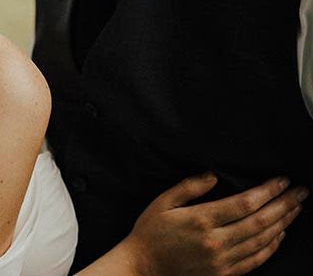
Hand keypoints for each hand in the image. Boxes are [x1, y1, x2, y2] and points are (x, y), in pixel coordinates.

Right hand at [125, 172, 307, 274]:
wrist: (144, 267)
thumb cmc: (150, 232)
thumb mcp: (162, 202)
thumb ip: (188, 187)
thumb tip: (213, 175)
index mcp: (201, 220)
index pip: (245, 203)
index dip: (267, 191)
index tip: (282, 180)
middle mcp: (216, 241)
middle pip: (260, 221)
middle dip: (284, 204)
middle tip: (300, 192)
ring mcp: (222, 261)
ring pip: (262, 240)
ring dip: (283, 223)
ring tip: (295, 209)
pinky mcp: (224, 274)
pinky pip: (255, 260)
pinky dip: (271, 247)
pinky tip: (280, 235)